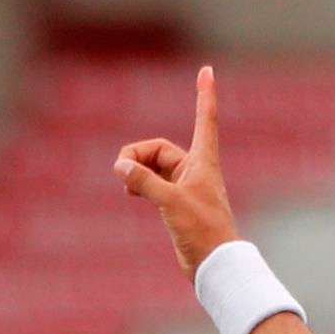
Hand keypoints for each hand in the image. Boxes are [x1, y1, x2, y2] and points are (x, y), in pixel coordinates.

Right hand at [113, 64, 245, 274]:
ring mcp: (184, 187)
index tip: (207, 70)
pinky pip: (152, 184)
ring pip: (153, 167)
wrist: (214, 264)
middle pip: (160, 148)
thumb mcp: (171, 201)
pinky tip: (129, 192)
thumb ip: (144, 181)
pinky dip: (139, 184)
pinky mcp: (175, 204)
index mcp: (203, 160)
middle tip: (120, 171)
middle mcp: (195, 169)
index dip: (204, 94)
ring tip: (124, 184)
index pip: (204, 118)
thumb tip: (120, 165)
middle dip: (137, 155)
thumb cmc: (202, 230)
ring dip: (136, 171)